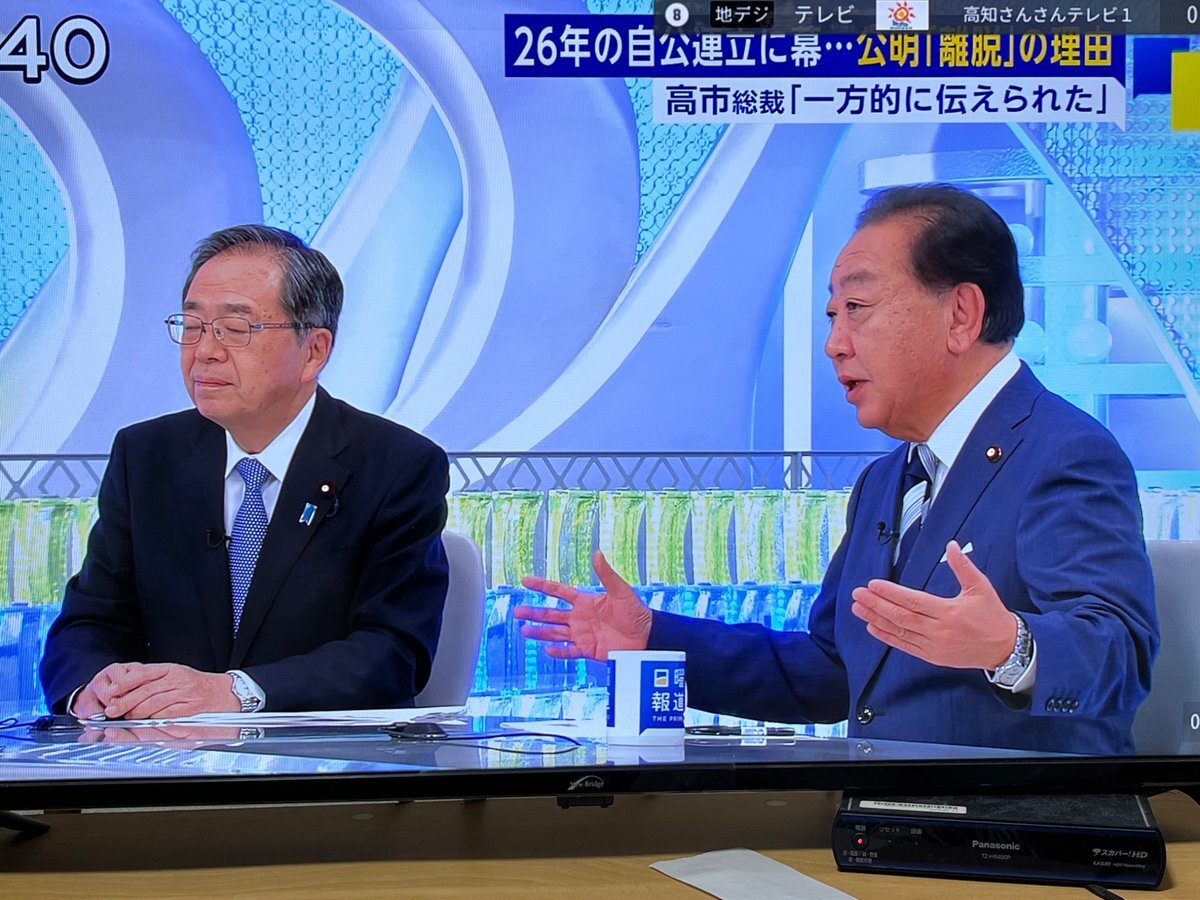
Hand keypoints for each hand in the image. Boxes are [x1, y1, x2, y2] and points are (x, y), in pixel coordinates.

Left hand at [76, 662, 240, 719]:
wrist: (225, 694)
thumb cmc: (196, 686)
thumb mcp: (174, 675)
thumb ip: (153, 679)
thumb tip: (126, 685)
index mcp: (170, 669)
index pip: (142, 673)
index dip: (125, 683)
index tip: (112, 691)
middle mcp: (177, 679)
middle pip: (144, 691)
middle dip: (125, 702)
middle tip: (113, 710)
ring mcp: (185, 693)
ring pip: (153, 704)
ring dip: (137, 713)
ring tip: (129, 718)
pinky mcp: (190, 708)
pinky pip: (167, 715)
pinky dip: (154, 720)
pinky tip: (147, 722)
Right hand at [515, 551, 652, 660]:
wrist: (647, 636)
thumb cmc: (636, 611)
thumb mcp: (621, 590)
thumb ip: (606, 574)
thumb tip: (597, 553)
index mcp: (585, 601)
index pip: (558, 591)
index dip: (542, 586)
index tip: (525, 581)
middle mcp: (580, 618)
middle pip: (551, 614)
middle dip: (534, 612)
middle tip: (517, 611)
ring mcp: (582, 634)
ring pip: (555, 633)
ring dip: (540, 632)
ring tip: (524, 630)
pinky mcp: (588, 650)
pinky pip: (569, 651)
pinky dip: (558, 652)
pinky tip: (546, 650)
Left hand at [850, 541, 1016, 669]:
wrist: (1006, 649)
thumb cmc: (993, 616)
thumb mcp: (981, 588)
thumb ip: (963, 567)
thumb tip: (952, 545)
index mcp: (949, 612)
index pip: (913, 601)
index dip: (891, 593)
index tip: (872, 584)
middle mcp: (938, 631)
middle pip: (901, 616)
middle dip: (876, 605)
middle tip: (857, 594)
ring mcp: (934, 646)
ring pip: (899, 632)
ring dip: (876, 619)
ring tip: (858, 609)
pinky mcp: (932, 656)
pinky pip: (905, 646)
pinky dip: (887, 637)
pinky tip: (872, 627)